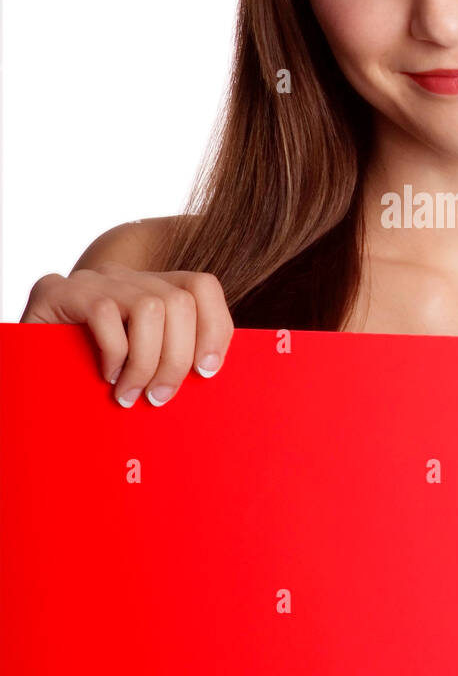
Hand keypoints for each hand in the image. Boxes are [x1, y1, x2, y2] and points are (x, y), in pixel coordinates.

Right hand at [20, 263, 233, 407]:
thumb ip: (167, 359)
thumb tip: (209, 379)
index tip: (207, 371)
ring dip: (146, 361)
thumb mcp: (137, 363)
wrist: (25, 371)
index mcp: (151, 289)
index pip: (202, 287)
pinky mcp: (60, 291)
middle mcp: (126, 277)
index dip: (215, 328)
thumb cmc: (86, 371)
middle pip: (180, 302)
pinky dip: (114, 352)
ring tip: (130, 394)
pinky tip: (105, 376)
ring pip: (151, 307)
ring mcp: (94, 281)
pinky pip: (107, 314)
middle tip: (160, 397)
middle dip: (177, 358)